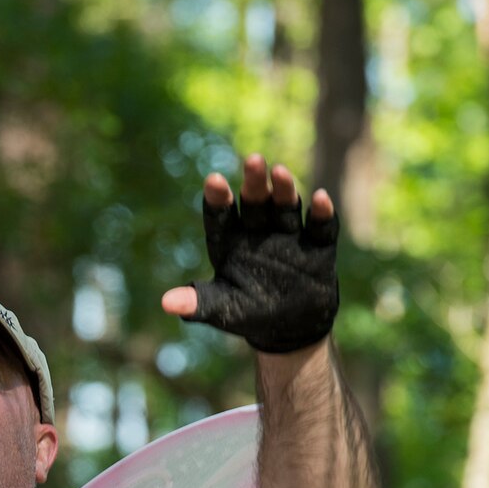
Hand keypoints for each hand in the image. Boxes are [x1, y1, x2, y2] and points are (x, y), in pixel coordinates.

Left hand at [163, 154, 338, 353]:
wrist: (291, 328)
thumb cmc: (250, 313)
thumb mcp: (224, 310)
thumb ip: (199, 303)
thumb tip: (166, 304)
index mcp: (231, 241)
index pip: (221, 216)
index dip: (217, 199)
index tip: (214, 180)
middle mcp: (259, 230)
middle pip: (255, 202)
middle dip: (254, 183)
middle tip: (253, 159)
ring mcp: (289, 235)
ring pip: (285, 206)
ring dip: (284, 190)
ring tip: (281, 171)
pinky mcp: (318, 246)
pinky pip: (320, 227)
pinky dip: (321, 214)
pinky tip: (321, 198)